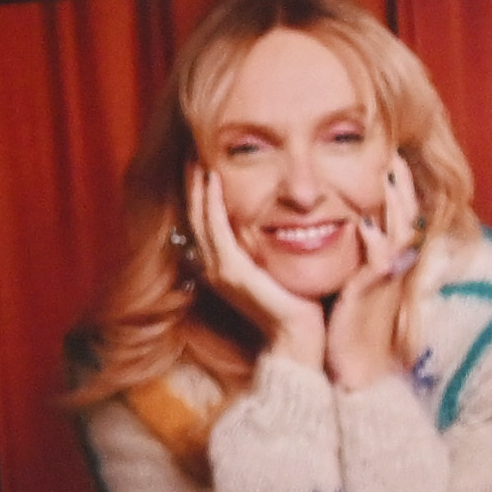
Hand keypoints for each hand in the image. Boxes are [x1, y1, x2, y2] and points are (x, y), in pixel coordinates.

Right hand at [186, 160, 329, 377]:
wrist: (299, 340)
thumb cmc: (298, 308)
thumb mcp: (280, 270)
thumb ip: (272, 248)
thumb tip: (280, 221)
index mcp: (224, 266)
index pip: (205, 220)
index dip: (201, 190)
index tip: (202, 161)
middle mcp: (215, 266)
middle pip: (195, 214)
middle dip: (192, 182)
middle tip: (192, 150)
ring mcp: (220, 269)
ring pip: (199, 217)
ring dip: (197, 185)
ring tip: (197, 157)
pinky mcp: (232, 271)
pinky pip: (216, 229)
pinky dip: (212, 202)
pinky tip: (214, 179)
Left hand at [329, 152, 430, 388]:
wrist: (338, 361)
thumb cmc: (336, 320)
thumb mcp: (339, 278)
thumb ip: (339, 253)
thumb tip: (322, 226)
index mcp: (379, 255)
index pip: (394, 211)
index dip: (395, 184)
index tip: (384, 155)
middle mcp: (388, 261)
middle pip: (404, 212)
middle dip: (402, 183)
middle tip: (393, 153)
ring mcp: (382, 275)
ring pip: (398, 229)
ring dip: (395, 200)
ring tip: (388, 172)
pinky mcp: (369, 290)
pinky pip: (378, 260)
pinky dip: (374, 240)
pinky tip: (366, 221)